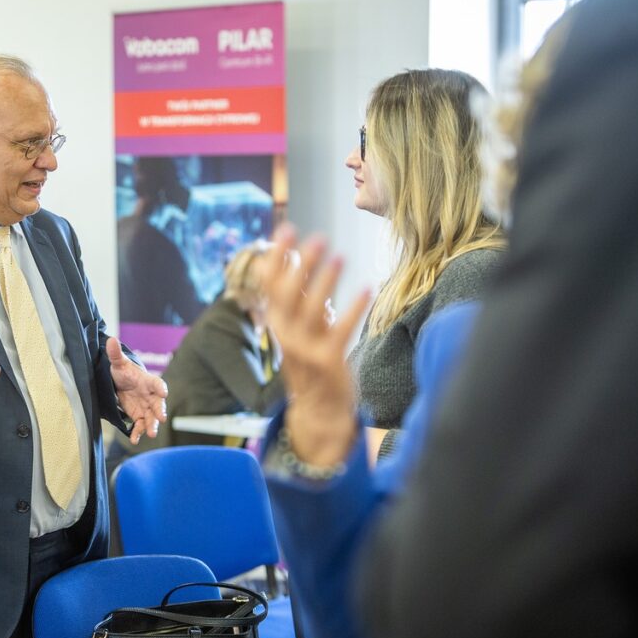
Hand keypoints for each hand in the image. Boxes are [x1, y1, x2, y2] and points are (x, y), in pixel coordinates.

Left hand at [106, 336, 168, 443]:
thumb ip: (116, 354)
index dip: (160, 388)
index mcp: (148, 381)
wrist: (121, 383)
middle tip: (161, 418)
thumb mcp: (118, 363)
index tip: (164, 393)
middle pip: (158, 404)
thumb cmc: (124, 371)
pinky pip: (140, 425)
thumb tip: (111, 340)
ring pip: (151, 417)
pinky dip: (138, 433)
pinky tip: (134, 440)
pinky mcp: (139, 416)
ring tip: (150, 434)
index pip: (157, 383)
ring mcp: (145, 407)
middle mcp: (150, 395)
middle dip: (160, 411)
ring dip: (151, 426)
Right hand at [262, 224, 371, 467]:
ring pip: (312, 310)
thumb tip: (286, 260)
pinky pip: (341, 331)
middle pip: (288, 294)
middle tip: (319, 238)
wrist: (319, 408)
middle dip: (302, 264)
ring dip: (325, 282)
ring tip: (340, 257)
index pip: (270, 283)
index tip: (287, 229)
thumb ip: (295, 297)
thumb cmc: (311, 360)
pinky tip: (367, 288)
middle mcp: (286, 334)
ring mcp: (305, 349)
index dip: (277, 256)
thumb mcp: (298, 326)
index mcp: (277, 322)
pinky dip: (353, 309)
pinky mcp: (328, 361)